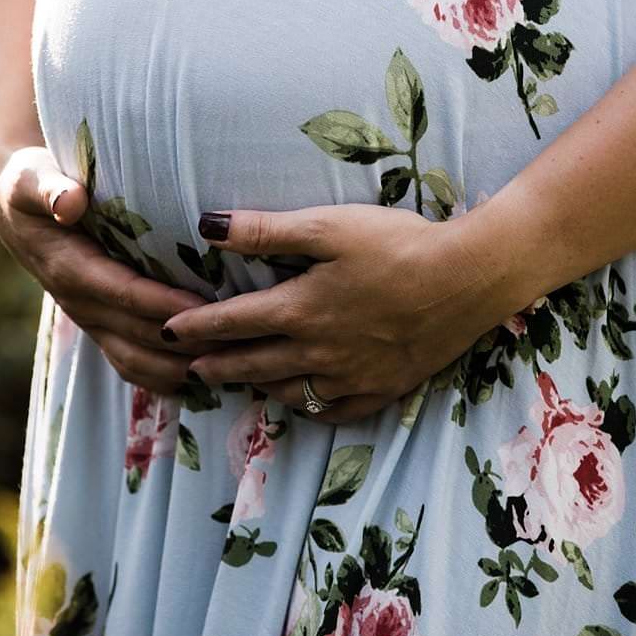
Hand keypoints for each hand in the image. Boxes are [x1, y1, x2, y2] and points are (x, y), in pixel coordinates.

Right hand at [0, 141, 224, 394]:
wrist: (12, 209)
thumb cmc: (30, 185)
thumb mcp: (31, 178)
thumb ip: (50, 189)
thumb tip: (71, 202)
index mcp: (70, 270)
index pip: (124, 294)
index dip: (165, 304)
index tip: (205, 307)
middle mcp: (81, 305)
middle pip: (139, 335)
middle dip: (187, 341)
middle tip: (238, 339)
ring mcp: (91, 322)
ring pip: (137, 361)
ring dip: (181, 369)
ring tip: (230, 366)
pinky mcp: (101, 327)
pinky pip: (133, 365)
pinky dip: (168, 378)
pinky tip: (208, 380)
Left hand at [160, 202, 537, 423]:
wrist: (468, 279)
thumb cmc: (398, 243)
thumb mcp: (327, 226)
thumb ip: (264, 231)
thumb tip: (206, 225)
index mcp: (299, 310)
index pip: (231, 323)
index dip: (195, 327)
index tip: (167, 330)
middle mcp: (318, 351)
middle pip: (253, 364)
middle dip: (217, 365)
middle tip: (190, 368)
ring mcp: (351, 376)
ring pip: (290, 392)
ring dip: (258, 387)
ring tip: (241, 383)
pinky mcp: (384, 388)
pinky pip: (336, 410)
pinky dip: (311, 408)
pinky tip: (304, 403)